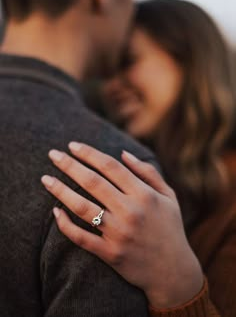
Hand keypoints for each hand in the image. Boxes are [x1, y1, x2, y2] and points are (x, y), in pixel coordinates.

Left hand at [42, 143, 202, 308]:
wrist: (173, 271)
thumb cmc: (170, 227)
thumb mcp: (168, 196)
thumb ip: (147, 172)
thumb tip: (123, 153)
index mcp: (144, 194)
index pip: (110, 166)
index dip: (88, 153)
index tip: (72, 145)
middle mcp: (130, 211)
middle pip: (92, 182)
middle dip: (69, 165)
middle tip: (52, 154)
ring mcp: (119, 234)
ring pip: (82, 207)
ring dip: (60, 191)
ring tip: (45, 179)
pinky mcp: (110, 254)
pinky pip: (81, 238)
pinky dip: (65, 225)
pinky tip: (55, 211)